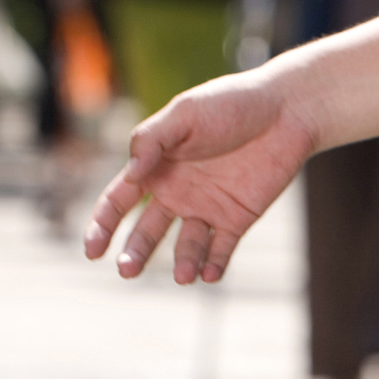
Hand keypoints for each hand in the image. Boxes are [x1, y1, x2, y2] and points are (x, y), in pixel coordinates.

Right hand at [84, 67, 316, 284]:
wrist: (286, 111)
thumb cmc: (231, 103)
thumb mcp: (185, 113)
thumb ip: (153, 140)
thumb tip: (130, 173)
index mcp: (156, 166)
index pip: (119, 201)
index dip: (102, 226)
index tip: (91, 251)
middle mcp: (177, 191)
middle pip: (147, 231)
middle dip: (134, 253)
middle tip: (127, 270)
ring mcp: (207, 207)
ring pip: (185, 247)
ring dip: (182, 263)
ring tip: (183, 275)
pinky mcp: (237, 219)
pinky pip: (221, 250)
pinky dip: (213, 266)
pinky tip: (209, 273)